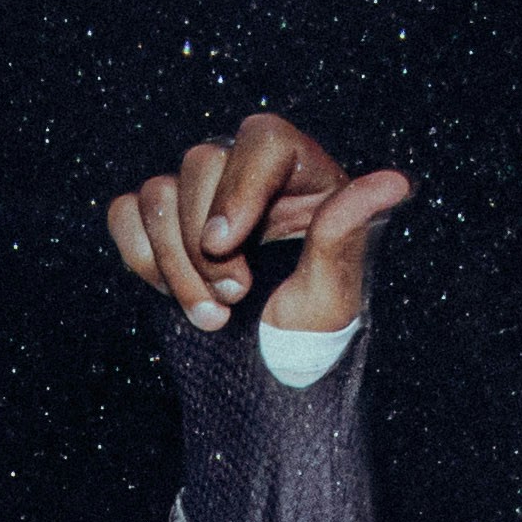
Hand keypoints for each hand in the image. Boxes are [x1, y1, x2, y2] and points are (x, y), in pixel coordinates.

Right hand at [103, 112, 416, 335]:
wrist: (266, 382)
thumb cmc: (309, 336)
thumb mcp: (332, 291)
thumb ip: (346, 231)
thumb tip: (394, 182)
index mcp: (302, 174)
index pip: (263, 139)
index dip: (238, 186)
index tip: (225, 243)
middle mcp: (249, 175)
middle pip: (201, 162)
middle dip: (205, 243)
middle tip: (234, 298)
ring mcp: (199, 197)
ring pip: (158, 193)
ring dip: (173, 263)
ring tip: (211, 316)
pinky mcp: (159, 225)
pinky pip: (126, 214)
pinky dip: (140, 256)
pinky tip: (171, 294)